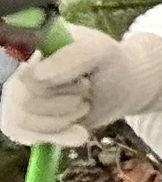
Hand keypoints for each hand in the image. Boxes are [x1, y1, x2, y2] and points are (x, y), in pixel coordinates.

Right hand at [0, 28, 161, 148]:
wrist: (122, 87)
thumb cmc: (110, 64)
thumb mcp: (100, 52)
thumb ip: (72, 57)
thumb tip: (34, 76)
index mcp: (33, 45)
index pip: (22, 72)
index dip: (46, 84)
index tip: (81, 81)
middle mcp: (20, 71)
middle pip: (23, 100)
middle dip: (63, 102)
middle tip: (86, 89)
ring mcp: (19, 96)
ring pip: (23, 121)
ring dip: (63, 118)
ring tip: (83, 104)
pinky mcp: (26, 120)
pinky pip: (28, 136)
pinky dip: (58, 135)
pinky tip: (79, 132)